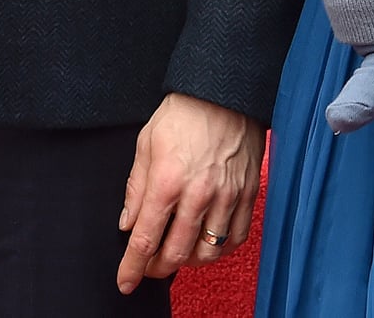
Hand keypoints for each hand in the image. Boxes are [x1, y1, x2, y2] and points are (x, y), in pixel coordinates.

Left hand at [117, 94, 263, 292]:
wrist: (224, 91)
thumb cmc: (183, 113)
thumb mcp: (147, 143)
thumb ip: (136, 187)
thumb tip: (128, 222)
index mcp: (167, 181)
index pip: (145, 239)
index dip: (132, 267)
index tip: (125, 282)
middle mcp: (198, 194)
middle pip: (176, 253)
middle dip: (158, 267)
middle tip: (150, 265)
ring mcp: (227, 196)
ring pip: (208, 251)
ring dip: (189, 261)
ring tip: (179, 253)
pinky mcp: (248, 193)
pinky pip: (237, 237)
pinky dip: (221, 248)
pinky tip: (209, 242)